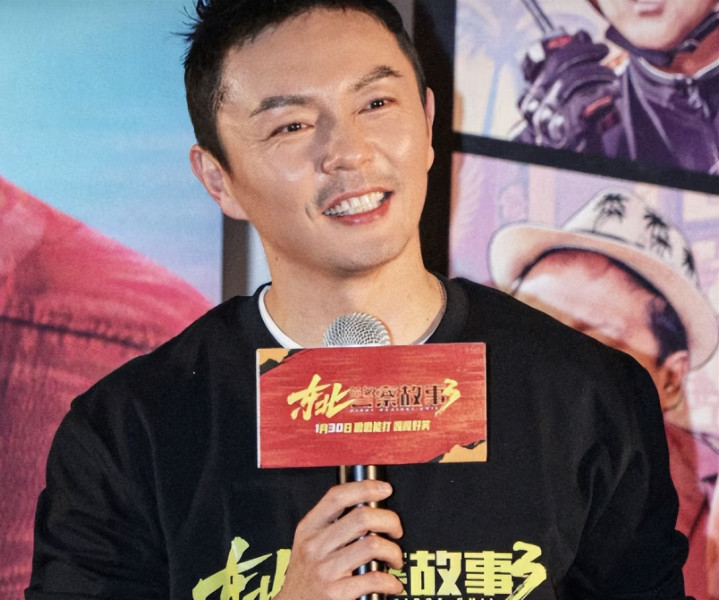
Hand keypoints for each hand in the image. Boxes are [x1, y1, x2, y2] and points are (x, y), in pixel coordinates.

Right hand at [275, 480, 403, 599]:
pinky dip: (390, 581)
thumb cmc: (305, 577)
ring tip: (395, 558)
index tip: (385, 489)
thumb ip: (330, 526)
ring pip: (372, 545)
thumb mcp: (307, 545)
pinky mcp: (335, 593)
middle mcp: (314, 546)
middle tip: (396, 530)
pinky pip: (374, 579)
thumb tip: (368, 507)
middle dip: (390, 520)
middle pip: (361, 517)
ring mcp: (324, 570)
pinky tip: (392, 583)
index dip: (365, 488)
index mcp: (308, 528)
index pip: (337, 496)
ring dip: (393, 551)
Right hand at [516, 30, 619, 150]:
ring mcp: (546, 125)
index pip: (537, 60)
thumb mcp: (571, 101)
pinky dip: (601, 94)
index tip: (582, 38)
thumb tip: (579, 36)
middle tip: (603, 52)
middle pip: (554, 65)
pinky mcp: (564, 136)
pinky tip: (611, 96)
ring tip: (611, 78)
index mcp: (531, 99)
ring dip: (596, 74)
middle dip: (584, 52)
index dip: (562, 45)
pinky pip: (581, 102)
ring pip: (567, 82)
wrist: (587, 174)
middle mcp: (532, 111)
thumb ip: (570, 72)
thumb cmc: (582, 136)